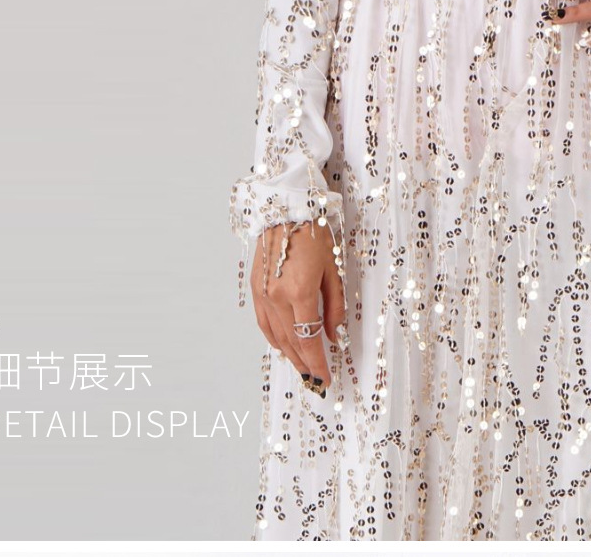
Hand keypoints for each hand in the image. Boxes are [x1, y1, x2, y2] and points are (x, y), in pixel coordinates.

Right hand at [251, 221, 345, 392]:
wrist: (284, 210)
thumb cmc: (313, 234)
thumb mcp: (332, 269)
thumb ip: (334, 306)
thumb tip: (335, 336)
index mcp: (300, 293)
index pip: (309, 340)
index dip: (317, 363)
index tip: (326, 378)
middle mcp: (277, 298)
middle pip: (291, 342)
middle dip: (304, 365)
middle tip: (315, 380)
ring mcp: (263, 294)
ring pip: (275, 337)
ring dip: (289, 356)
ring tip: (302, 368)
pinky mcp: (255, 289)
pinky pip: (264, 323)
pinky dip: (274, 339)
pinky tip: (283, 346)